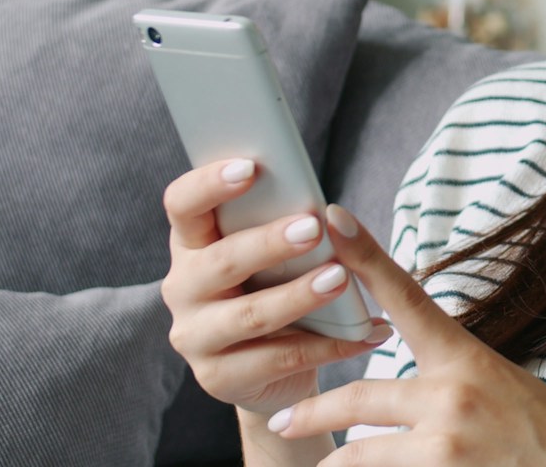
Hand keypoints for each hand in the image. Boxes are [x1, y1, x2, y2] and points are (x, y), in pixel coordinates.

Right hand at [159, 159, 394, 416]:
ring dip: (299, 295)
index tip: (251, 167)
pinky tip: (363, 334)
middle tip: (314, 228)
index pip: (182, 205)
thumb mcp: (272, 255)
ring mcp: (195, 336)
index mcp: (191, 244)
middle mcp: (181, 288)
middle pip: (220, 260)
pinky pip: (278, 359)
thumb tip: (330, 209)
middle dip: (269, 243)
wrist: (269, 371)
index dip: (209, 184)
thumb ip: (282, 225)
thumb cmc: (274, 288)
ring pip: (250, 315)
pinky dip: (327, 346)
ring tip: (340, 278)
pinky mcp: (217, 377)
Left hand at [262, 204, 545, 466]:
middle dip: (315, 412)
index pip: (407, 297)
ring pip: (360, 449)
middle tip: (283, 419)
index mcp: (466, 358)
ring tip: (316, 465)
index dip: (365, 256)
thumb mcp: (498, 386)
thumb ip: (444, 379)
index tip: (330, 218)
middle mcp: (455, 394)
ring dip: (334, 461)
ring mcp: (449, 443)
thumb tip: (387, 397)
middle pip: (359, 396)